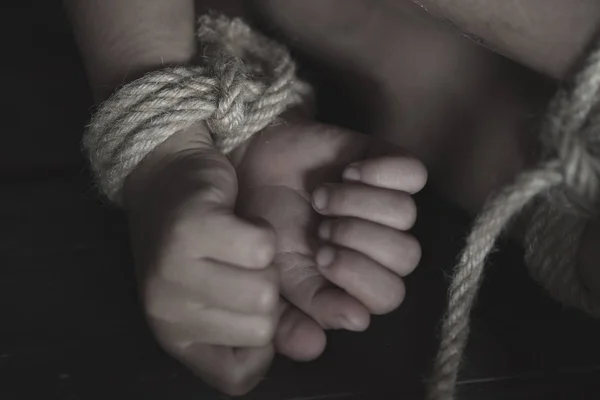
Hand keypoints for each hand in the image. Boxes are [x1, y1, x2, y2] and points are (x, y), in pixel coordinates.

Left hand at [123, 125, 278, 395]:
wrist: (166, 175)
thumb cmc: (202, 240)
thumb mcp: (231, 293)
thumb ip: (276, 325)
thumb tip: (315, 347)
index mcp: (175, 336)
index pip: (238, 377)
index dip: (261, 345)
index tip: (249, 309)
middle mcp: (166, 312)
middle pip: (261, 329)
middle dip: (267, 291)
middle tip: (240, 265)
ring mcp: (173, 271)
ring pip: (265, 291)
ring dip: (266, 261)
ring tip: (239, 244)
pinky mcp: (189, 229)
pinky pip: (261, 247)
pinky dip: (261, 231)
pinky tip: (238, 221)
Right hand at [233, 118, 426, 360]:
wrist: (253, 169)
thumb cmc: (265, 226)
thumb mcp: (275, 276)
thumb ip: (302, 312)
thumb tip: (357, 322)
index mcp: (358, 280)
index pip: (388, 296)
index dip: (359, 277)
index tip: (320, 256)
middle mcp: (380, 246)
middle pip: (406, 256)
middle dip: (358, 238)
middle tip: (320, 226)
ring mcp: (387, 204)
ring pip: (406, 214)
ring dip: (358, 204)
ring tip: (322, 197)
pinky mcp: (389, 165)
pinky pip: (414, 173)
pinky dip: (381, 172)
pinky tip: (348, 172)